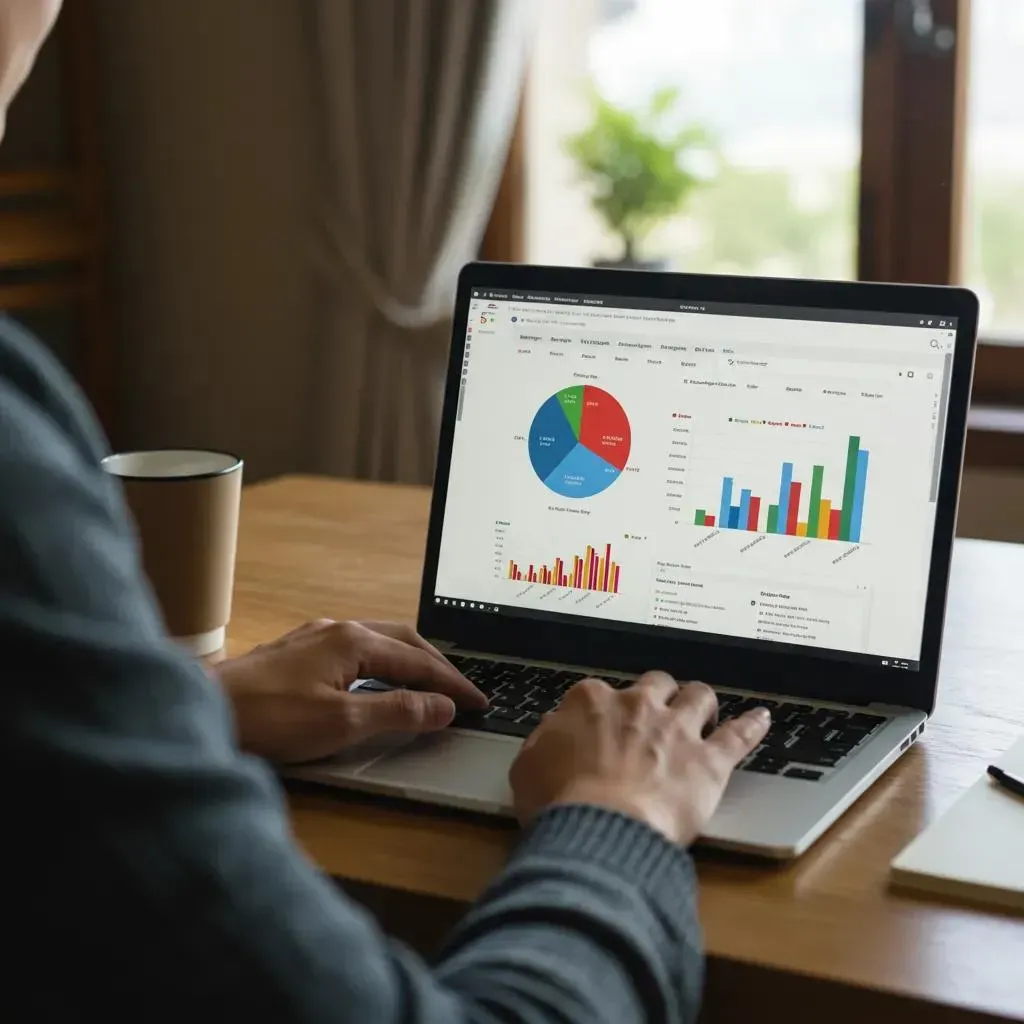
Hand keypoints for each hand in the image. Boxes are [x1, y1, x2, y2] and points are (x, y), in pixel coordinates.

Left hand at [214, 619, 486, 763]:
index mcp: (353, 640)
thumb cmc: (267, 718)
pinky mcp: (296, 652)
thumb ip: (398, 712)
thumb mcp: (342, 722)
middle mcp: (336, 629)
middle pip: (403, 641)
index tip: (479, 703)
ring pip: (378, 642)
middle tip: (462, 691)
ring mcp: (314, 637)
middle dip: (437, 665)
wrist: (201, 711)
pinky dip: (381, 664)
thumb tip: (443, 707)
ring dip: (409, 661)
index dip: (453, 685)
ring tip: (429, 685)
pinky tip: (375, 680)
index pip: (420, 661)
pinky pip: (355, 649)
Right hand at [510, 672, 769, 845]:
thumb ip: (542, 742)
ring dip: (700, 701)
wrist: (600, 829)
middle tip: (655, 710)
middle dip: (656, 695)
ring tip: (702, 707)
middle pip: (654, 685)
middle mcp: (637, 705)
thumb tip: (551, 732)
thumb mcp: (526, 768)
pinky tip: (762, 719)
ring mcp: (676, 729)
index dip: (603, 710)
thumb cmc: (560, 804)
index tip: (603, 725)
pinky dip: (752, 726)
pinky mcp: (709, 761)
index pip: (598, 692)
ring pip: (698, 697)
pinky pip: (738, 735)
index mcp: (590, 701)